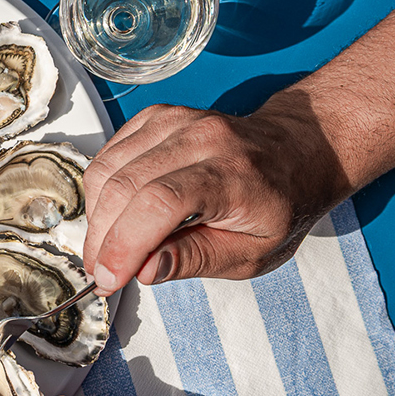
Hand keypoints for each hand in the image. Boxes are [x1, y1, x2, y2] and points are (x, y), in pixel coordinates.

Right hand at [80, 97, 349, 293]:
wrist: (298, 150)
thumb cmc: (281, 204)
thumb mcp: (255, 252)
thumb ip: (198, 260)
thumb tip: (144, 270)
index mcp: (233, 174)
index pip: (160, 203)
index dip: (124, 244)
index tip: (108, 279)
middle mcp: (202, 138)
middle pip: (125, 185)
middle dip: (102, 239)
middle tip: (101, 273)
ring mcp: (177, 121)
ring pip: (108, 168)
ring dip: (96, 217)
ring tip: (106, 249)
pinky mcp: (158, 117)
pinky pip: (110, 153)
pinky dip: (101, 190)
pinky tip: (114, 215)